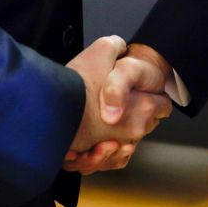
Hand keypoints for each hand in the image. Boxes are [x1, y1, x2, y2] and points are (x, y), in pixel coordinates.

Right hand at [62, 36, 171, 174]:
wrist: (45, 109)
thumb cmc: (76, 84)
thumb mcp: (101, 50)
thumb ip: (116, 45)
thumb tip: (120, 47)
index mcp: (142, 109)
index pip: (162, 106)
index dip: (152, 94)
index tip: (142, 91)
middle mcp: (131, 133)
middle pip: (145, 126)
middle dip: (135, 115)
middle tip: (122, 103)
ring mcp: (113, 148)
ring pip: (125, 145)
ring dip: (119, 135)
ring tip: (107, 119)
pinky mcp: (92, 159)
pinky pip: (107, 161)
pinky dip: (104, 154)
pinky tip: (97, 142)